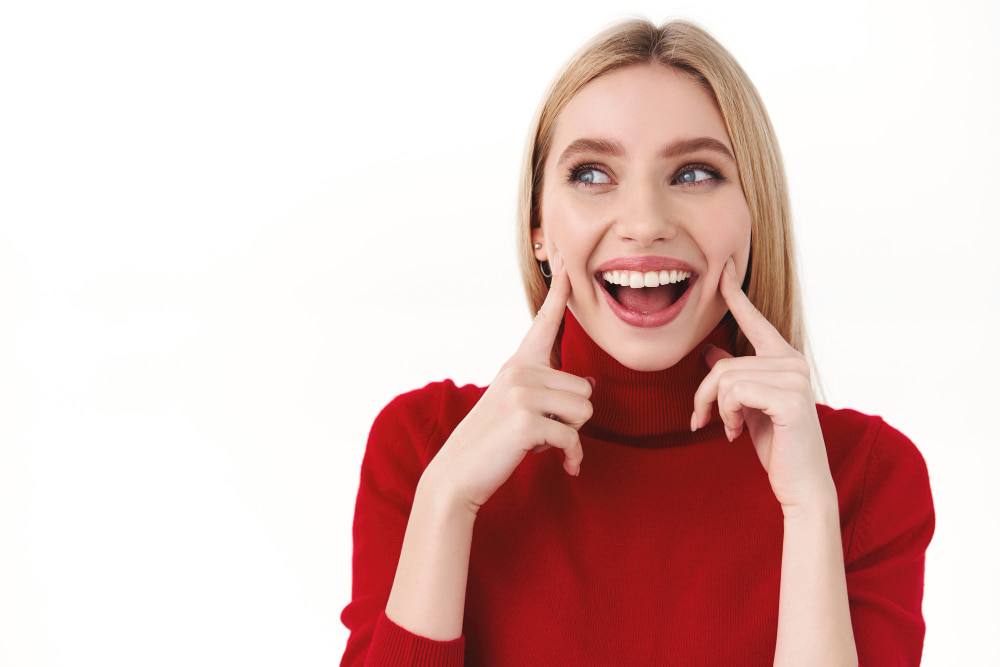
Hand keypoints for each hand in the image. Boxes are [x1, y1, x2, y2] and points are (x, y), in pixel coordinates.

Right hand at [425, 251, 593, 514]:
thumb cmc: (492, 442)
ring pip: (584, 411)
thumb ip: (547, 389)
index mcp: (518, 363)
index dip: (560, 293)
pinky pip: (573, 438)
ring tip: (545, 445)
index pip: (545, 322)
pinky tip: (562, 466)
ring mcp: (523, 393)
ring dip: (572, 436)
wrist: (457, 474)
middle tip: (545, 433)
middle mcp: (520, 370)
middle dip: (573, 419)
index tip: (568, 261)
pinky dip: (572, 457)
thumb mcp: (516, 404)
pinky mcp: (528, 420)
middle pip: (584, 388)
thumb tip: (590, 388)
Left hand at [691, 258, 834, 513]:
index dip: (737, 296)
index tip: (724, 270)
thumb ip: (734, 377)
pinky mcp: (789, 398)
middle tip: (702, 421)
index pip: (756, 322)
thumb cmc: (777, 445)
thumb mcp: (746, 406)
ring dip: (715, 409)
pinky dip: (725, 415)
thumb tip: (711, 351)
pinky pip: (734, 393)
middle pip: (723, 364)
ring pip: (725, 379)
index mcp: (784, 360)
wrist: (800, 484)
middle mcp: (793, 362)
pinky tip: (734, 434)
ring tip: (726, 429)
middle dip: (703, 396)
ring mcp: (794, 378)